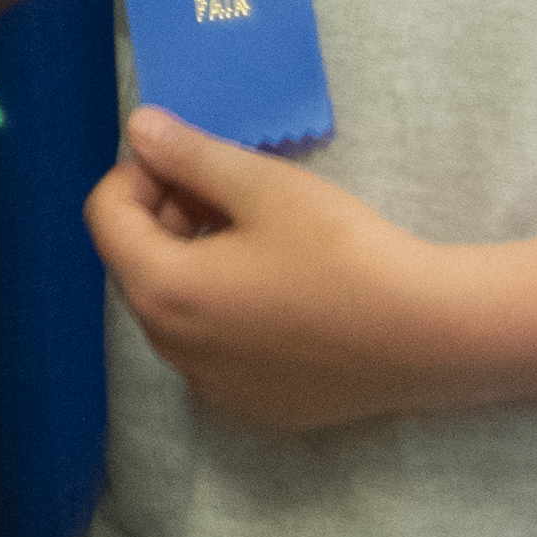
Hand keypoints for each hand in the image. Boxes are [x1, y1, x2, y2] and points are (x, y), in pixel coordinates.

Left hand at [87, 106, 490, 431]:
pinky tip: (283, 290)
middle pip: (138, 264)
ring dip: (196, 262)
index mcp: (162, 292)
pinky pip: (213, 347)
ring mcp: (212, 386)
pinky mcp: (254, 406)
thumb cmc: (344, 253)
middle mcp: (172, 348)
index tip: (188, 159)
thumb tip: (138, 130)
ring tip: (259, 235)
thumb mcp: (263, 187)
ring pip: (176, 307)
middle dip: (169, 216)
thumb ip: (189, 155)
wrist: (430, 337)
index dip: (138, 175)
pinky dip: (227, 310)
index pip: (107, 218)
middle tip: (229, 191)